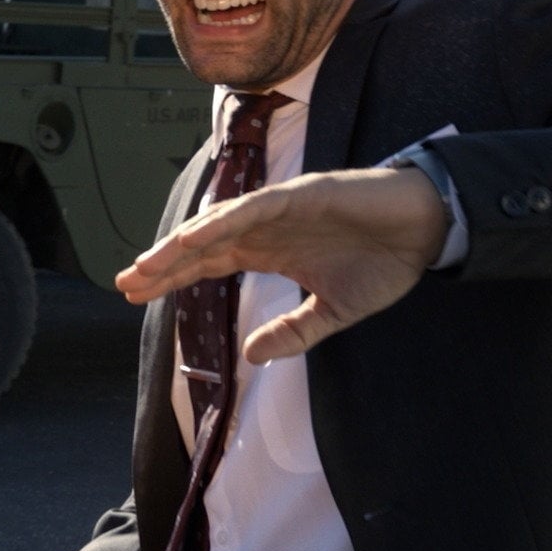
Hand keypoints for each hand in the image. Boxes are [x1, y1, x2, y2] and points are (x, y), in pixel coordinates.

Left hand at [114, 166, 445, 362]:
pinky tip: (196, 237)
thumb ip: (293, 334)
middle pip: (202, 246)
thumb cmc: (383, 262)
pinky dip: (223, 220)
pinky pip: (255, 207)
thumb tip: (253, 356)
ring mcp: (281, 208)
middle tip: (124, 282)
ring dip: (183, 243)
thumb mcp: (332, 313)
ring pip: (219, 224)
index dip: (172, 278)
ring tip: (149, 264)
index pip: (207, 264)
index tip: (135, 295)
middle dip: (163, 263)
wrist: (427, 230)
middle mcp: (266, 227)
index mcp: (269, 250)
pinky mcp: (303, 194)